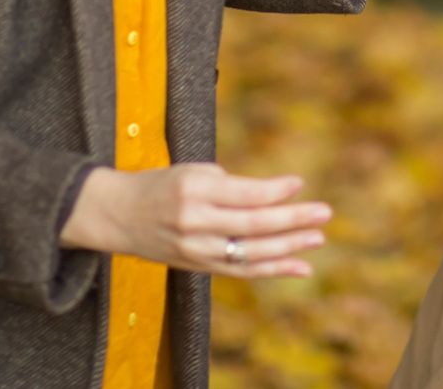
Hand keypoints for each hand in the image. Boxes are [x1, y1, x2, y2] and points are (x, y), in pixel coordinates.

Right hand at [59, 163, 329, 278]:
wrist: (118, 215)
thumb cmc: (161, 185)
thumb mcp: (191, 172)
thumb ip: (229, 186)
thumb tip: (275, 197)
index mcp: (192, 191)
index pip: (241, 195)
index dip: (273, 191)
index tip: (300, 183)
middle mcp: (194, 223)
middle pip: (251, 226)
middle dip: (291, 220)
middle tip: (324, 213)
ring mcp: (196, 250)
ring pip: (250, 254)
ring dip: (289, 248)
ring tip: (318, 238)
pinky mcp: (198, 267)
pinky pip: (241, 271)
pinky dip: (273, 269)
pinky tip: (300, 265)